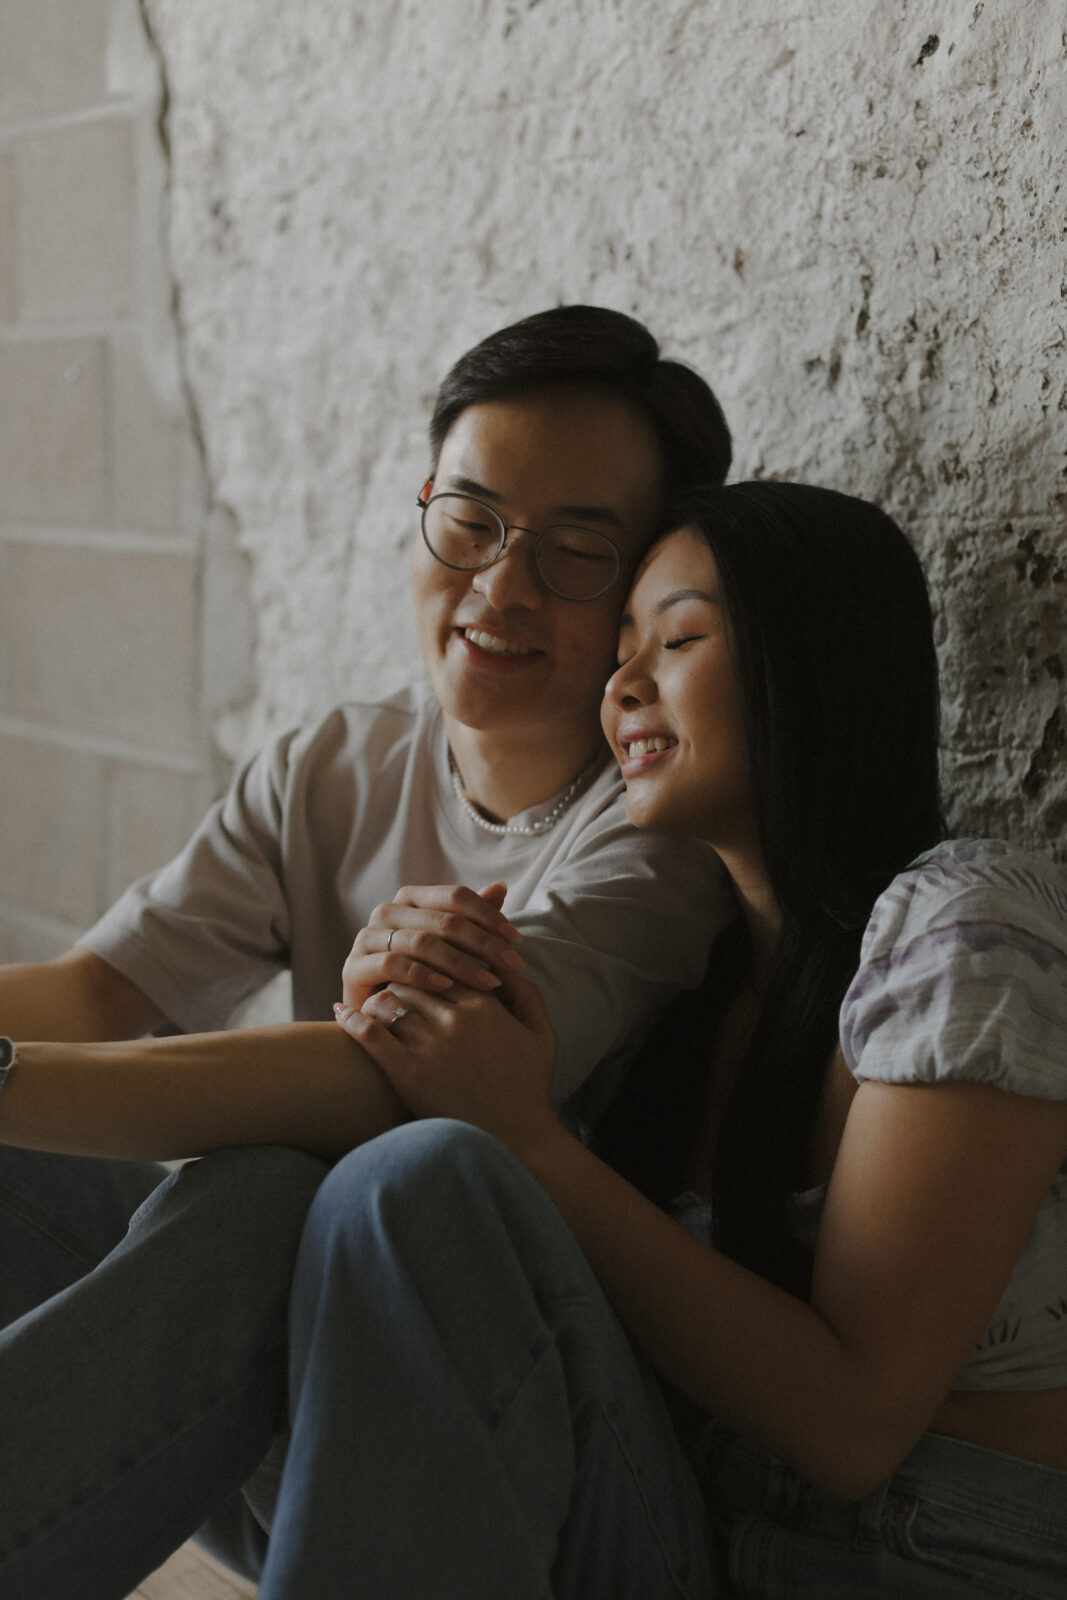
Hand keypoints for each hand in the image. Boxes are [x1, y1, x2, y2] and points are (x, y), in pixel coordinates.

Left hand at [334, 974, 557, 1151]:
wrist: (517, 1140)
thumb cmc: (529, 1089)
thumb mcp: (543, 1036)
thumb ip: (529, 996)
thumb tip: (506, 967)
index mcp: (485, 1004)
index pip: (443, 965)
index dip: (427, 965)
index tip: (416, 970)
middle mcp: (456, 1019)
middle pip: (412, 979)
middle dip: (399, 979)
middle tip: (386, 984)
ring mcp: (431, 1046)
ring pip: (389, 1002)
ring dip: (376, 999)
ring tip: (368, 1004)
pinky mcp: (408, 1074)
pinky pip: (371, 1035)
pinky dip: (352, 1020)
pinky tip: (340, 1014)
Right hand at [340, 882, 523, 1012]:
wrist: (387, 1024)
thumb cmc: (427, 984)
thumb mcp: (456, 951)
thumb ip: (475, 920)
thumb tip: (500, 887)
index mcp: (412, 899)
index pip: (455, 896)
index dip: (489, 916)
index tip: (517, 941)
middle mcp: (387, 912)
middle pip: (442, 919)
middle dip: (482, 943)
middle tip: (512, 965)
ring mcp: (366, 938)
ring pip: (420, 941)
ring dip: (459, 963)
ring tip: (489, 982)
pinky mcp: (352, 968)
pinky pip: (391, 965)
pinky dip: (421, 975)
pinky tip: (447, 989)